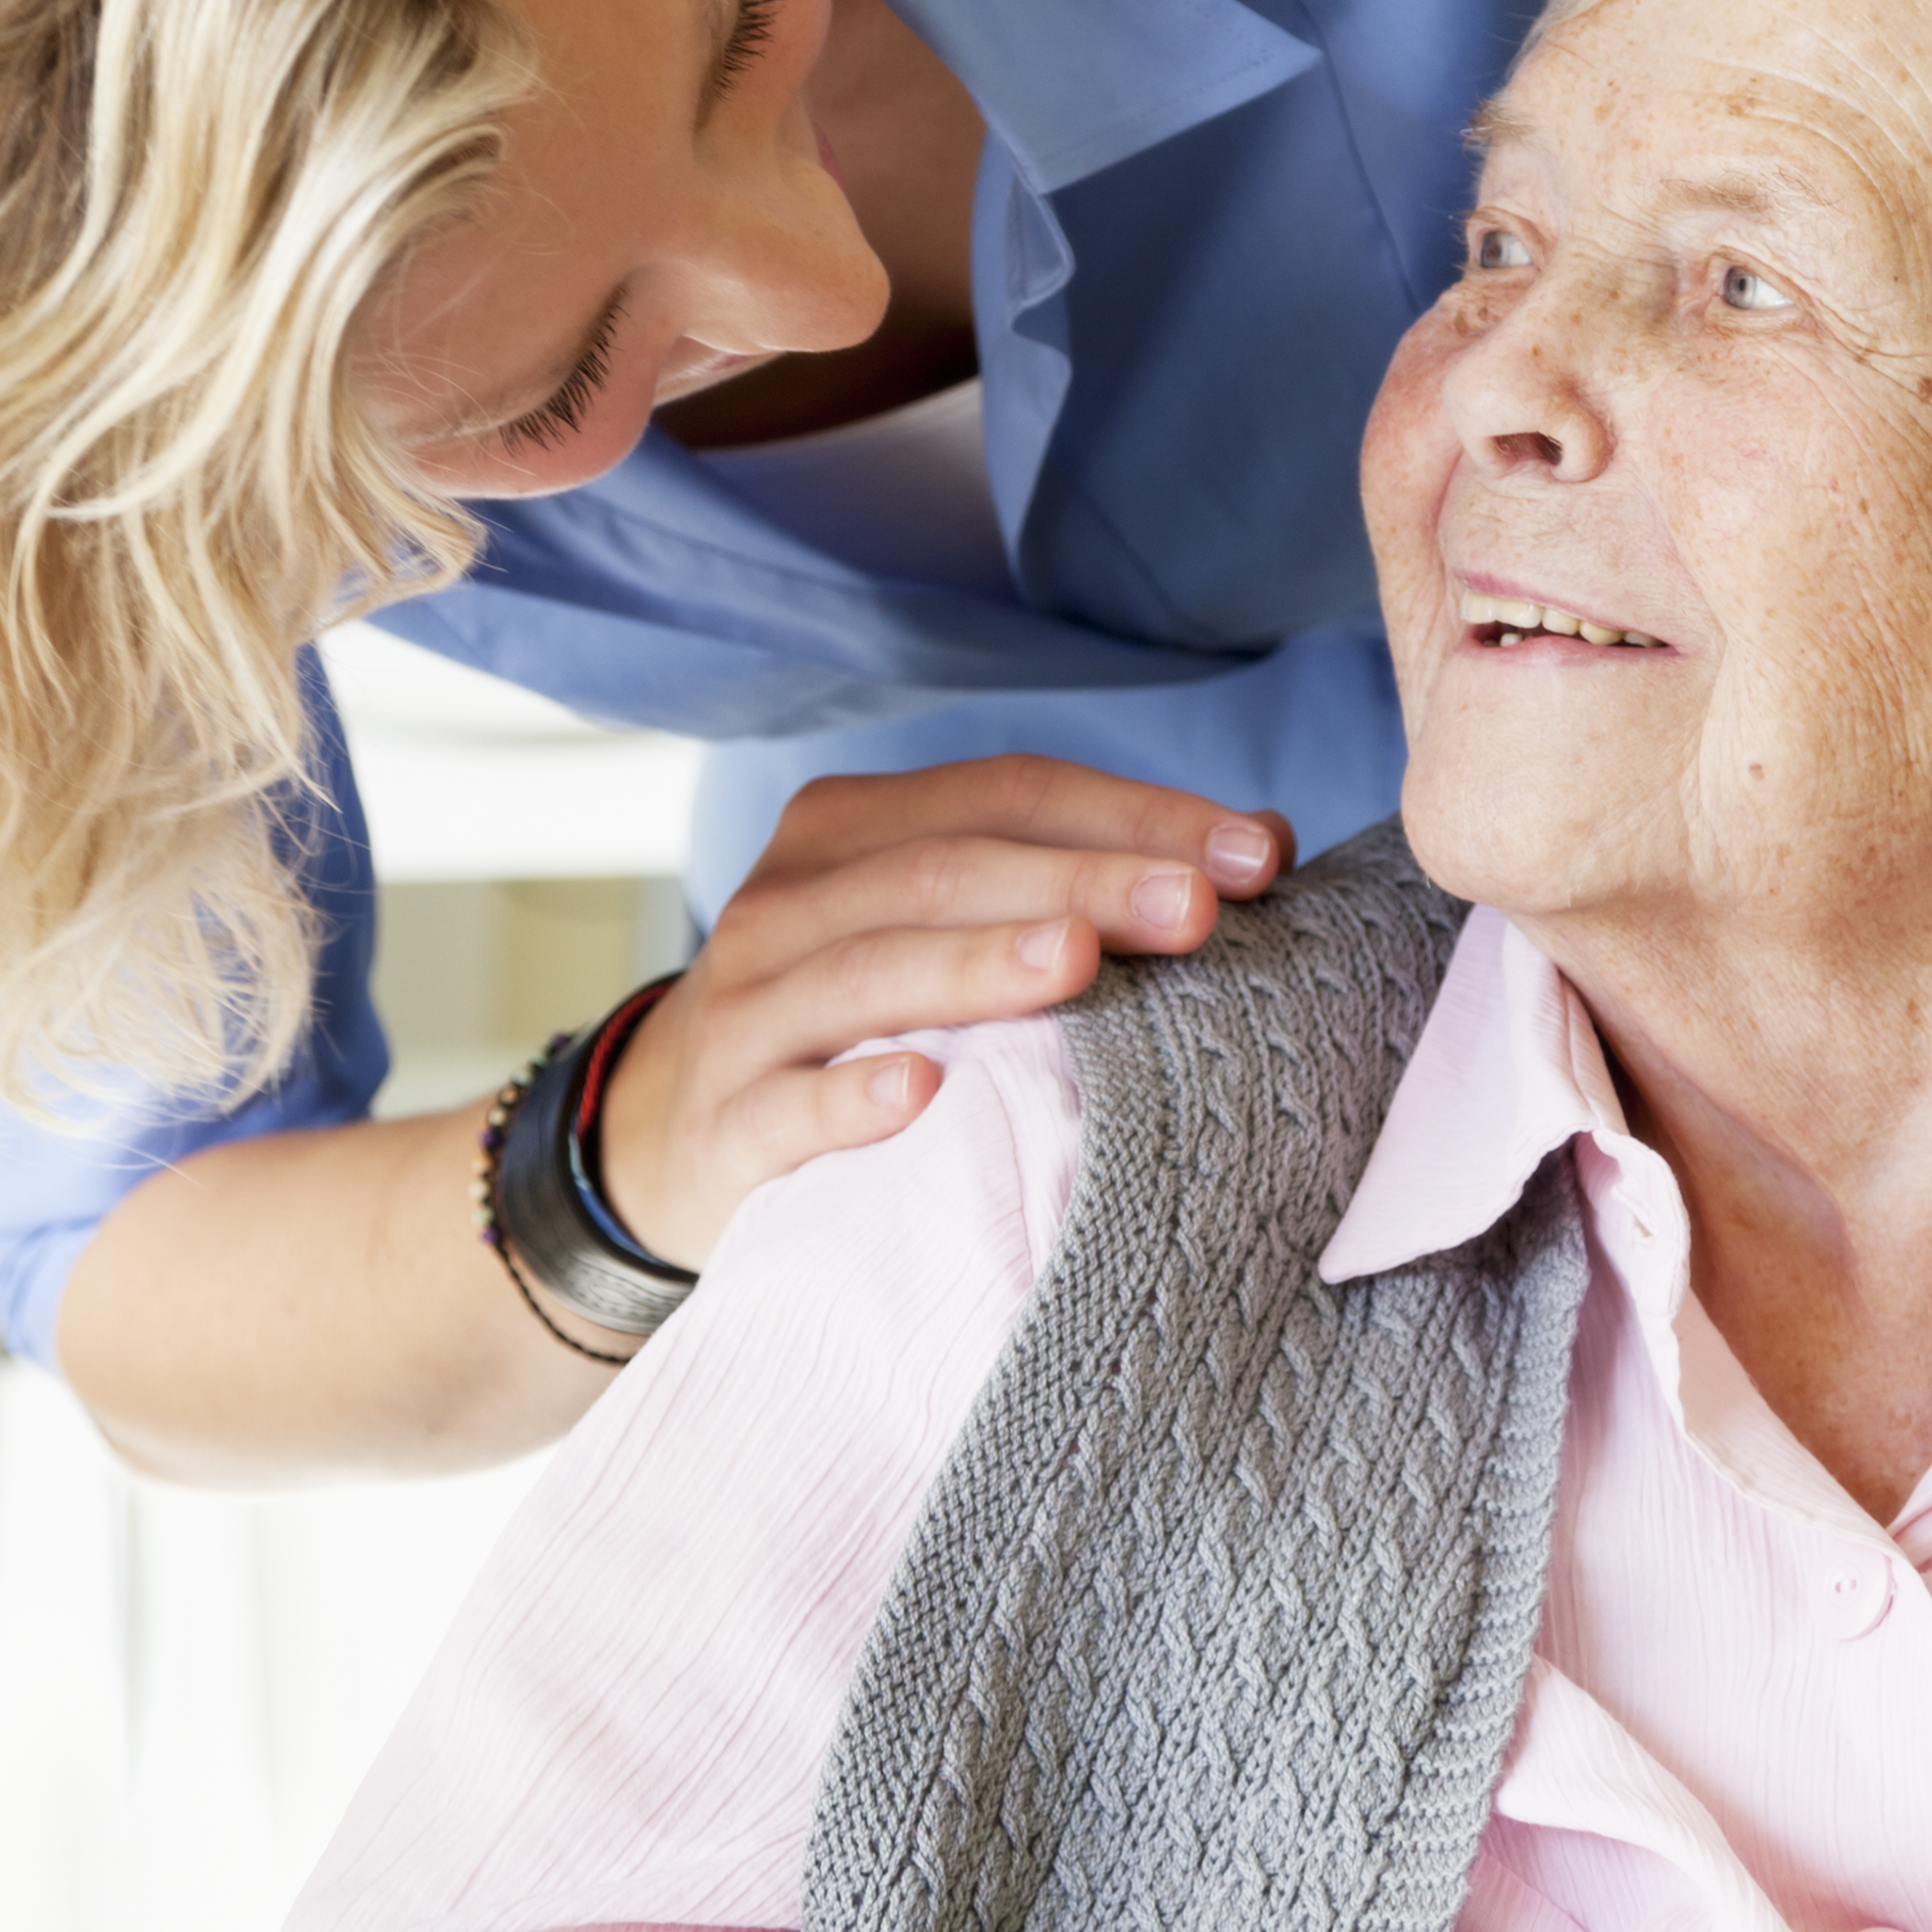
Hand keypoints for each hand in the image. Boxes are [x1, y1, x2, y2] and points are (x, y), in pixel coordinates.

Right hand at [590, 757, 1294, 1261]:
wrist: (667, 1139)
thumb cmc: (856, 1022)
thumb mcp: (939, 932)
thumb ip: (1071, 884)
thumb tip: (1264, 847)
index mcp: (852, 831)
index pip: (1006, 793)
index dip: (1132, 814)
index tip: (1257, 855)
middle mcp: (790, 900)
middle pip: (946, 869)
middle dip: (1082, 880)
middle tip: (1198, 908)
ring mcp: (747, 1010)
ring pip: (866, 970)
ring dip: (976, 963)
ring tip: (1078, 962)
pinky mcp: (724, 1123)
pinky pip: (784, 1106)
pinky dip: (849, 1095)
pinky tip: (921, 1092)